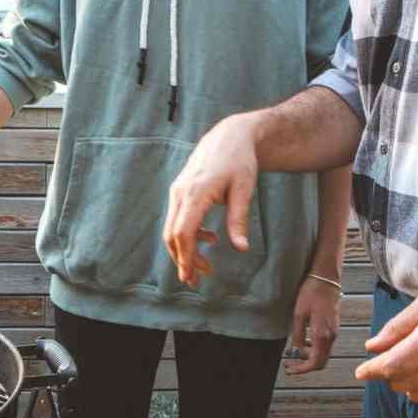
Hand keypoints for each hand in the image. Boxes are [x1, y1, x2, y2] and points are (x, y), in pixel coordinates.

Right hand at [163, 113, 259, 286]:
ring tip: (204, 267)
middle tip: (197, 280)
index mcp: (196, 192)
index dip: (185, 256)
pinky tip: (209, 239)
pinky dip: (188, 234)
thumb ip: (239, 220)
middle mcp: (181, 192)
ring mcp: (178, 190)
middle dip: (182, 259)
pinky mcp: (180, 190)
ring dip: (184, 249)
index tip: (190, 277)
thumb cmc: (240, 162)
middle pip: (172, 233)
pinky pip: (178, 218)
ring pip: (172, 227)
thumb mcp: (244, 190)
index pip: (183, 232)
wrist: (230, 136)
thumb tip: (241, 249)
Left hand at [285, 277, 340, 374]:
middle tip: (290, 363)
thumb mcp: (299, 314)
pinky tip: (303, 341)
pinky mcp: (334, 327)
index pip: (315, 363)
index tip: (290, 369)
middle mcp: (331, 336)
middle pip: (321, 362)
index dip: (302, 369)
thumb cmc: (312, 293)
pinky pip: (325, 345)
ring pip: (323, 354)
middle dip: (305, 365)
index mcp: (322, 335)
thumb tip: (295, 352)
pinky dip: (314, 348)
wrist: (326, 279)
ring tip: (294, 352)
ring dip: (309, 357)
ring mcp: (334, 332)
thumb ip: (298, 335)